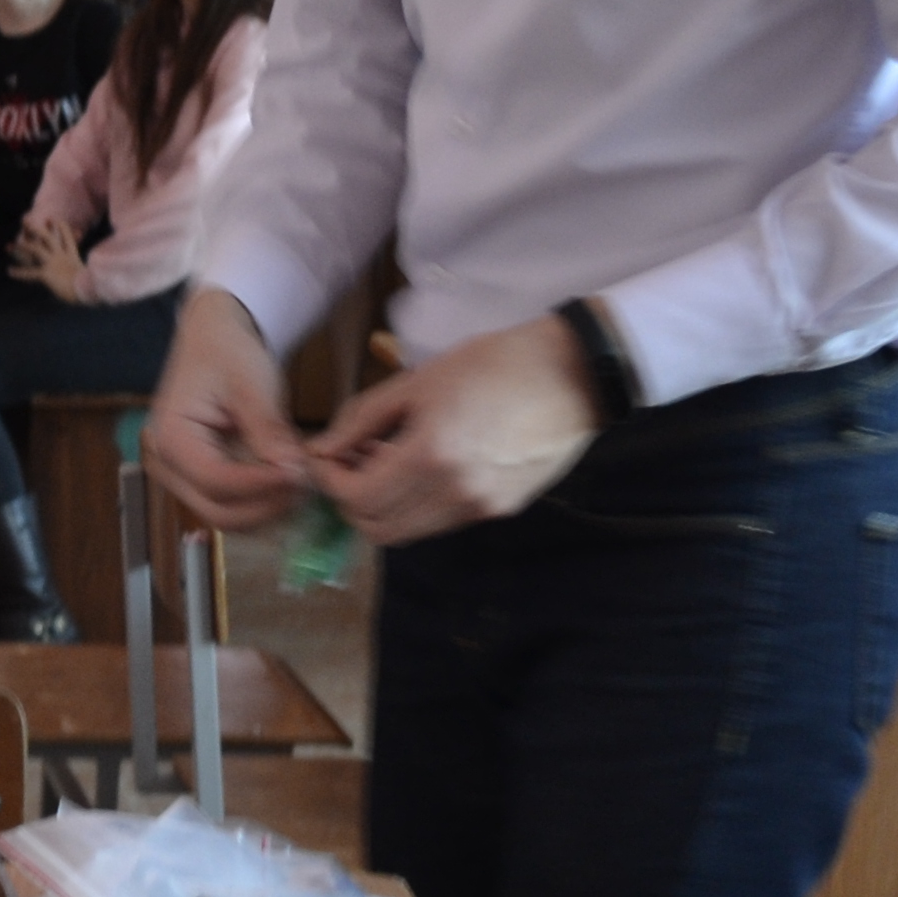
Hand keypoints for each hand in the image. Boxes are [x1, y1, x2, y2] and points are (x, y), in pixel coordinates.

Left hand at [9, 220, 90, 303]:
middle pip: (48, 238)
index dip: (62, 228)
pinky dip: (20, 272)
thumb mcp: (91, 276)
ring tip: (9, 245)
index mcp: (73, 257)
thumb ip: (90, 273)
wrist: (91, 290)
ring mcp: (54, 264)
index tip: (55, 219)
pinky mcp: (47, 275)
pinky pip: (31, 273)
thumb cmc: (94, 287)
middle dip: (36, 229)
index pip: (67, 238)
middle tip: (24, 220)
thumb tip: (96, 281)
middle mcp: (62, 257)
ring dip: (23, 247)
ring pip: (36, 250)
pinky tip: (9, 271)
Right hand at [141, 289, 313, 533]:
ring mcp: (181, 478)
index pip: (215, 481)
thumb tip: (294, 472)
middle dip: (267, 506)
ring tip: (301, 484)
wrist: (214, 340)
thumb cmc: (227, 352)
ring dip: (268, 510)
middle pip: (218, 512)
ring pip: (226, 518)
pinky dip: (262, 504)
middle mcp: (166, 467)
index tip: (301, 475)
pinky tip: (287, 484)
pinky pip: (231, 506)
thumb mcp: (250, 384)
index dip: (261, 485)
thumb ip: (268, 430)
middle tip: (307, 485)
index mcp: (170, 439)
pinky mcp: (199, 481)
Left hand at [306, 312, 603, 544]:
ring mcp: (480, 508)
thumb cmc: (495, 365)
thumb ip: (363, 418)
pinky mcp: (499, 511)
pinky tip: (422, 468)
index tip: (328, 457)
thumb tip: (324, 448)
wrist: (573, 375)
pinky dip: (416, 505)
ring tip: (388, 462)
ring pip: (407, 532)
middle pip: (377, 528)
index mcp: (431, 456)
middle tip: (352, 462)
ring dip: (384, 506)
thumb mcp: (419, 381)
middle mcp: (455, 494)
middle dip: (352, 500)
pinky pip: (439, 522)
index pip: (357, 498)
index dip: (331, 482)